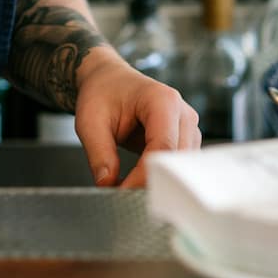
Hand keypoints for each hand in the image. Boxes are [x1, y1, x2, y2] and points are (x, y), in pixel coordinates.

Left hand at [73, 49, 200, 189]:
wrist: (108, 79)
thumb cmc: (101, 94)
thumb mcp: (89, 120)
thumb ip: (98, 152)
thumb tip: (107, 185)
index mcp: (162, 100)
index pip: (162, 147)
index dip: (144, 175)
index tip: (123, 193)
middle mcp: (183, 113)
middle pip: (177, 160)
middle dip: (153, 182)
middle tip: (126, 198)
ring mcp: (188, 127)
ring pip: (181, 168)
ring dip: (159, 182)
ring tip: (131, 192)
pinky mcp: (186, 140)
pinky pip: (179, 167)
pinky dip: (162, 178)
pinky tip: (141, 184)